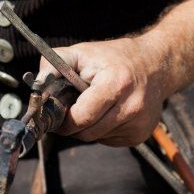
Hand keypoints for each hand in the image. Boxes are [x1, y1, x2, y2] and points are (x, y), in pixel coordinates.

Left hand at [36, 36, 173, 146]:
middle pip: (87, 133)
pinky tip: (108, 113)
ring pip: (96, 139)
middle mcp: (132, 106)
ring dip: (87, 128)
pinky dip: (102, 130)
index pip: (81, 117)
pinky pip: (109, 140)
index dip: (64, 120)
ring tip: (92, 107)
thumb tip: (36, 86)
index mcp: (116, 84)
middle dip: (73, 126)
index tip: (57, 114)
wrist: (156, 65)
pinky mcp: (141, 134)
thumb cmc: (113, 58)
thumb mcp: (82, 53)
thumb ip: (54, 65)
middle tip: (70, 112)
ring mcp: (139, 123)